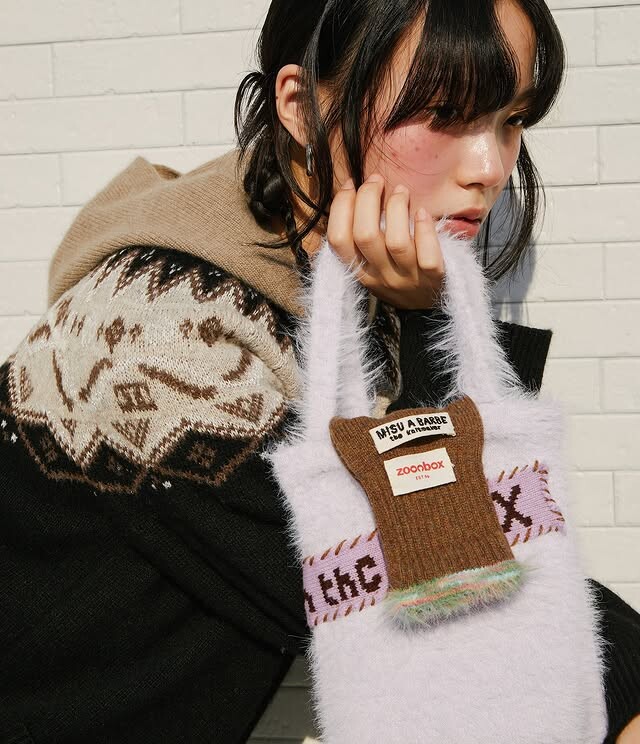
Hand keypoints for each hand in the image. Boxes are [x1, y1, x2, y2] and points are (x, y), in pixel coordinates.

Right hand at [326, 173, 444, 309]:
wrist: (424, 308)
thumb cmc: (395, 273)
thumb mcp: (369, 262)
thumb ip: (359, 235)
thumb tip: (353, 192)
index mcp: (358, 269)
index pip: (338, 239)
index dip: (341, 206)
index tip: (351, 185)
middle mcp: (380, 275)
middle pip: (365, 235)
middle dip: (368, 198)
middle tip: (377, 181)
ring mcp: (407, 277)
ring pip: (396, 241)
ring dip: (396, 208)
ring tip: (401, 191)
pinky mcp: (433, 278)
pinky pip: (428, 255)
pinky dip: (425, 229)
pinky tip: (422, 213)